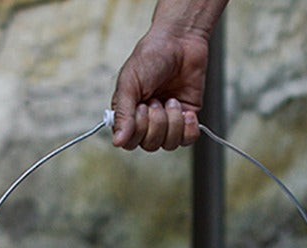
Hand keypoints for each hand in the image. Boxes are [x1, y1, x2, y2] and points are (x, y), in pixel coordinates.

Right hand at [111, 23, 208, 150]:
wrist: (180, 43)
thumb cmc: (151, 57)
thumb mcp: (130, 82)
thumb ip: (123, 113)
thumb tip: (117, 142)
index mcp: (129, 113)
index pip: (130, 142)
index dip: (138, 130)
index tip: (141, 107)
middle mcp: (148, 122)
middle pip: (151, 145)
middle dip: (157, 123)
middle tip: (157, 100)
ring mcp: (169, 123)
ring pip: (170, 144)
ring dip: (173, 122)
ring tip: (172, 100)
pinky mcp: (187, 120)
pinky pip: (188, 140)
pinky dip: (189, 127)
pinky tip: (187, 111)